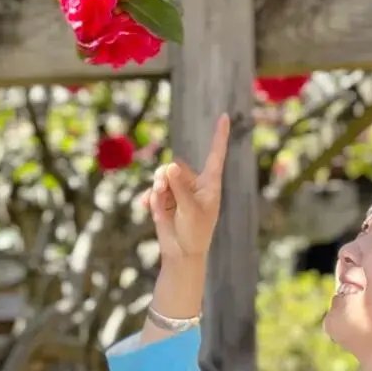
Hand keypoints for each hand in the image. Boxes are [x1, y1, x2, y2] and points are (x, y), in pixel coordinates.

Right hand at [142, 113, 229, 261]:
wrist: (181, 254)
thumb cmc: (195, 233)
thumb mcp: (190, 209)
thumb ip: (180, 187)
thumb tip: (170, 165)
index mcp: (210, 183)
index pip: (215, 155)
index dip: (219, 136)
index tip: (224, 116)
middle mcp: (194, 184)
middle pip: (177, 166)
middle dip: (167, 174)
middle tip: (161, 187)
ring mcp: (178, 191)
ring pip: (163, 176)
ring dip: (157, 185)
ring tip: (156, 198)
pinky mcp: (164, 200)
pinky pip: (154, 190)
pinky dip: (150, 197)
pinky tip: (147, 206)